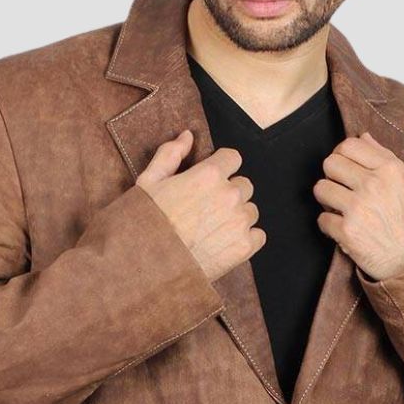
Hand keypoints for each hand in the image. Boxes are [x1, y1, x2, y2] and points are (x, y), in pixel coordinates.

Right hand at [137, 129, 265, 282]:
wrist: (149, 268)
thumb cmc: (145, 225)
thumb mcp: (148, 182)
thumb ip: (170, 154)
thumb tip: (188, 136)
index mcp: (209, 174)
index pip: (233, 158)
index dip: (221, 168)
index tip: (211, 182)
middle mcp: (229, 195)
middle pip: (244, 186)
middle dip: (230, 194)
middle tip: (208, 211)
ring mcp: (239, 222)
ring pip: (251, 211)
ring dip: (238, 217)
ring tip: (213, 230)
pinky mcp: (244, 248)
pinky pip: (258, 236)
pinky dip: (246, 239)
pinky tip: (224, 244)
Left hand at [313, 131, 403, 280]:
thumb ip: (384, 157)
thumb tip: (363, 137)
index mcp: (389, 169)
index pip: (349, 145)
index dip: (342, 155)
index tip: (345, 168)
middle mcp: (373, 185)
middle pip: (330, 164)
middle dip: (332, 176)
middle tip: (341, 189)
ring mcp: (358, 208)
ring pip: (321, 189)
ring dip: (327, 199)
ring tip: (340, 208)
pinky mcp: (347, 232)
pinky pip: (322, 219)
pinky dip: (328, 225)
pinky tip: (342, 228)